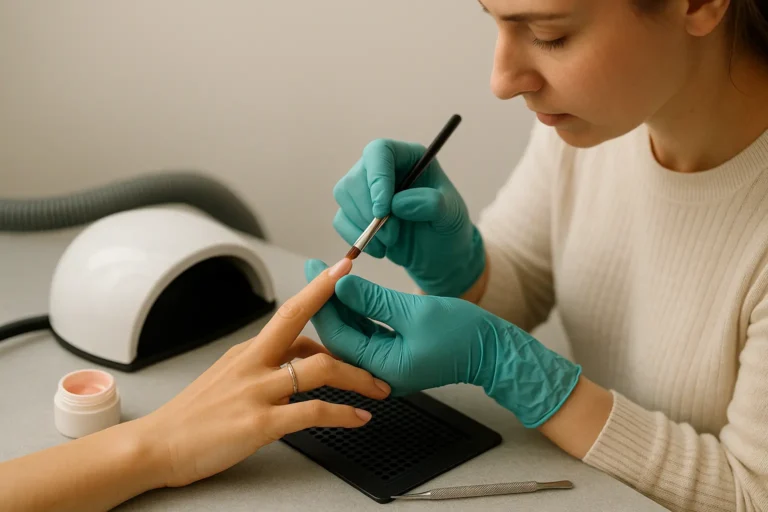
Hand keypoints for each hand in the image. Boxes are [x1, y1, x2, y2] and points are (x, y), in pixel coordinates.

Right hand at [134, 257, 391, 487]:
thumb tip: (299, 355)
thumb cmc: (193, 415)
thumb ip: (264, 364)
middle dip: (334, 304)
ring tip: (380, 387)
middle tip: (366, 299)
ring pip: (317, 368)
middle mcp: (253, 364)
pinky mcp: (259, 423)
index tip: (341, 273)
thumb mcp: (228, 378)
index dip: (318, 291)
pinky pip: (311, 412)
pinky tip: (358, 418)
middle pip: (299, 322)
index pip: (289, 313)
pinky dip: (341, 414)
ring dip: (357, 376)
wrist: (156, 446)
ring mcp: (256, 391)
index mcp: (248, 351)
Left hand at [305, 260, 580, 428]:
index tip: (315, 271)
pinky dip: (358, 312)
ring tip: (328, 275)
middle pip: (341, 335)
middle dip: (327, 302)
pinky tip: (349, 291)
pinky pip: (368, 333)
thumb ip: (374, 300)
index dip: (324, 301)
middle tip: (315, 269)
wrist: (495, 351)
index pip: (339, 335)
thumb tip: (340, 285)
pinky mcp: (396, 355)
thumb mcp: (415, 312)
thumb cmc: (464, 334)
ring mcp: (387, 365)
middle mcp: (381, 373)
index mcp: (384, 369)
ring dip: (341, 305)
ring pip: (353, 333)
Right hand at [332, 139, 484, 296]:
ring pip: (344, 195)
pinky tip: (380, 249)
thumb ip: (431, 204)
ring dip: (363, 225)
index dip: (376, 178)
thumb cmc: (448, 226)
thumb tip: (397, 203)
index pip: (380, 152)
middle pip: (356, 176)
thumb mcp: (450, 214)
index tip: (382, 210)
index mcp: (407, 157)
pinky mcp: (355, 212)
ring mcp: (365, 189)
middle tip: (393, 236)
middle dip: (369, 211)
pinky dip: (355, 237)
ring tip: (391, 243)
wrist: (440, 253)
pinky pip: (341, 219)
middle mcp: (382, 168)